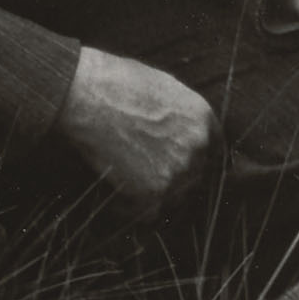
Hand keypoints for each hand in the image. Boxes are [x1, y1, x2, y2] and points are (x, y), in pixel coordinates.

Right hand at [62, 46, 214, 205]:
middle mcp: (197, 146)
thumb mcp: (160, 86)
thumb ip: (178, 114)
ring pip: (174, 198)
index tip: (175, 164)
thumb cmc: (113, 84)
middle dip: (172, 177)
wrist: (85, 97)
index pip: (213, 151)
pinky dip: (131, 209)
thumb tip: (176, 129)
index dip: (193, 159)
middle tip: (143, 173)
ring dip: (153, 195)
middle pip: (194, 177)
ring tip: (126, 183)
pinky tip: (115, 196)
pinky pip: (148, 214)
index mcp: (202, 117)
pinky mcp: (153, 192)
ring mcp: (178, 171)